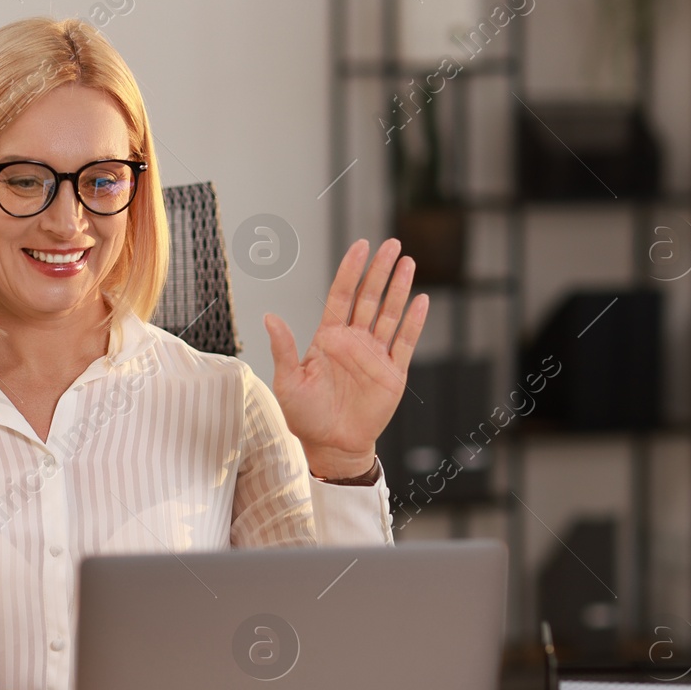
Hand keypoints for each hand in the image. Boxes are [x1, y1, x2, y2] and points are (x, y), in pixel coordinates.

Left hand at [263, 238, 428, 478]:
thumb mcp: (288, 380)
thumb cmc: (305, 415)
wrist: (331, 445)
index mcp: (328, 337)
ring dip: (399, 288)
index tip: (360, 246)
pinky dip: (413, 322)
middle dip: (380, 270)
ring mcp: (375, 355)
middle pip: (370, 297)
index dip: (351, 270)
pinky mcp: (392, 372)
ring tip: (407, 262)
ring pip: (390, 314)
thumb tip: (270, 316)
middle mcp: (354, 341)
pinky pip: (405, 343)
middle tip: (392, 244)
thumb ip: (283, 348)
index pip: (342, 295)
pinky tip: (420, 300)